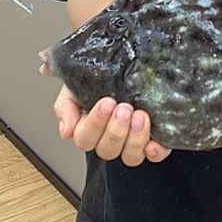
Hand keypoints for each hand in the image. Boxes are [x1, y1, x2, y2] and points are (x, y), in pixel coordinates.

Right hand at [53, 85, 170, 166]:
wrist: (130, 64)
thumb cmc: (100, 78)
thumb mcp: (75, 86)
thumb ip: (65, 106)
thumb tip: (66, 131)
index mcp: (87, 129)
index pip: (84, 138)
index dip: (95, 124)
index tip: (106, 102)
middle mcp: (109, 139)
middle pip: (107, 150)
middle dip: (116, 130)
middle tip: (124, 108)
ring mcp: (130, 144)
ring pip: (130, 157)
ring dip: (135, 139)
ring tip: (140, 116)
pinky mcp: (153, 143)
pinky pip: (154, 155)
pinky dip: (155, 151)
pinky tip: (154, 141)